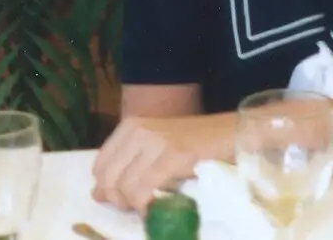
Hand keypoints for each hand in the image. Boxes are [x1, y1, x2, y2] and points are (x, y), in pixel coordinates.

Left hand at [91, 115, 215, 212]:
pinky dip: (148, 205)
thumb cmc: (197, 142)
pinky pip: (144, 191)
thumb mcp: (156, 145)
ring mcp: (156, 142)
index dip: (109, 188)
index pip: (100, 167)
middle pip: (109, 180)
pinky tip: (159, 206)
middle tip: (142, 204)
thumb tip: (98, 192)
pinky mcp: (174, 156)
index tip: (128, 196)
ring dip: (136, 204)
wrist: (235, 133)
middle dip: (121, 200)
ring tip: (153, 203)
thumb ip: (128, 163)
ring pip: (125, 188)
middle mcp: (140, 130)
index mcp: (131, 126)